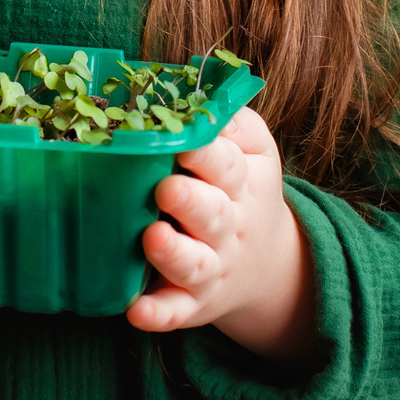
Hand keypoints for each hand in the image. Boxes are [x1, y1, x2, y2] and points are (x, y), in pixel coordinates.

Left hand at [125, 106, 317, 363]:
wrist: (264, 261)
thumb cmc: (241, 187)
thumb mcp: (253, 148)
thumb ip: (229, 120)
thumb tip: (198, 84)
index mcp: (240, 182)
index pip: (227, 164)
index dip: (206, 153)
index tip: (183, 140)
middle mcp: (227, 227)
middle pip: (212, 215)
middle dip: (190, 201)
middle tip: (165, 188)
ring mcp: (211, 268)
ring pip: (195, 265)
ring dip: (174, 255)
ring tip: (151, 238)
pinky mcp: (192, 304)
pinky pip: (175, 313)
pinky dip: (158, 314)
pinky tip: (135, 312)